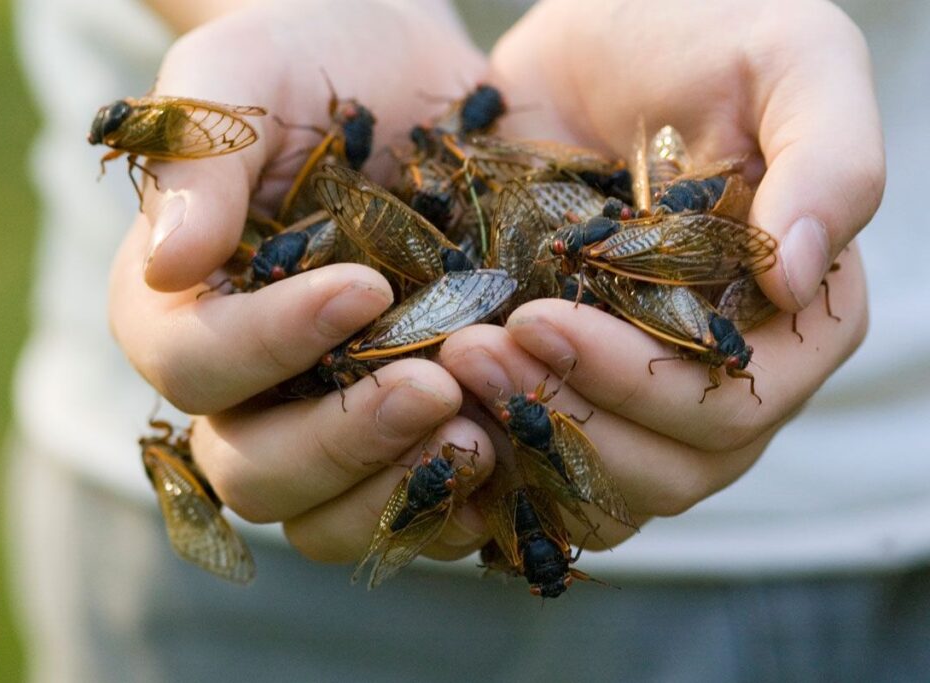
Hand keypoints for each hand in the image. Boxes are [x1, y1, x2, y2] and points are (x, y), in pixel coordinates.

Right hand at [110, 0, 497, 563]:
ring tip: (481, 434)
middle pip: (253, 469)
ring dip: (396, 490)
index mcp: (183, 307)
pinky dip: (454, 506)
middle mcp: (243, 387)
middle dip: (341, 438)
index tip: (363, 287)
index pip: (192, 364)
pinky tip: (509, 454)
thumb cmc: (317, 66)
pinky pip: (408, 516)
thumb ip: (196, 156)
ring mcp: (322, 422)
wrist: (417, 90)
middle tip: (437, 384)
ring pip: (323, 517)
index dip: (267, 345)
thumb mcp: (245, 75)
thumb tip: (167, 263)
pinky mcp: (399, 440)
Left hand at [439, 0, 880, 546]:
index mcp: (797, 320)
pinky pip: (544, 473)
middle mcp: (725, 373)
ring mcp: (644, 391)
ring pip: (604, 488)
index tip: (541, 319)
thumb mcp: (788, 57)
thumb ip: (829, 159)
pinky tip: (435, 410)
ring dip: (522, 443)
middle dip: (566, 416)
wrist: (589, 38)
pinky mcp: (573, 386)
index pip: (734, 406)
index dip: (638, 383)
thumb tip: (798, 276)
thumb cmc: (698, 31)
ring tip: (447, 364)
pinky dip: (493, 460)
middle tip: (470, 351)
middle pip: (668, 468)